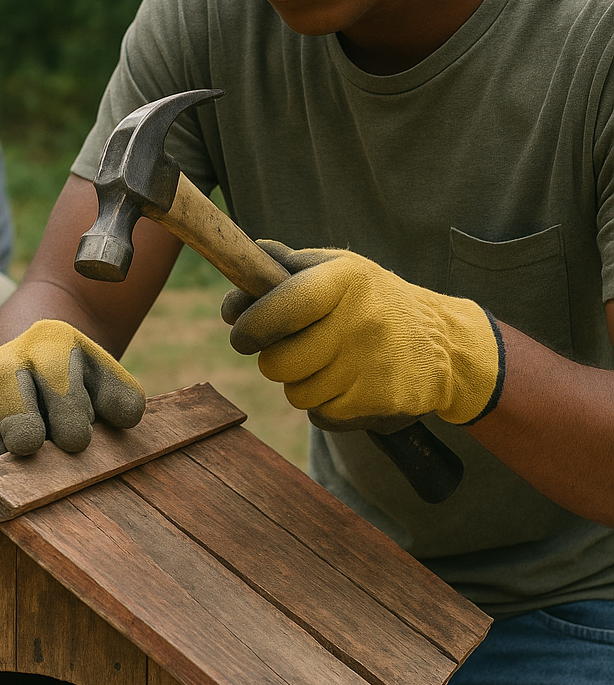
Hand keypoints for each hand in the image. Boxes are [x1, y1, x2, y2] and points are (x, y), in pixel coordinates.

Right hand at [0, 318, 145, 485]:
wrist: (35, 371)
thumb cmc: (80, 390)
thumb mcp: (105, 382)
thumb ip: (120, 397)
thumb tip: (125, 418)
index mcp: (48, 343)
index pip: (56, 370)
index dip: (66, 406)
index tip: (77, 442)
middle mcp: (2, 359)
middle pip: (4, 383)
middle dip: (17, 416)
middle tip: (28, 447)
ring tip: (3, 480)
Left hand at [222, 241, 502, 428]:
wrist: (446, 344)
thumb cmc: (374, 302)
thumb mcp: (340, 270)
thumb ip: (286, 269)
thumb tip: (238, 278)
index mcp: (345, 279)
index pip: (280, 306)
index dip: (251, 325)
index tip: (241, 333)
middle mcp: (360, 320)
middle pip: (278, 362)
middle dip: (275, 360)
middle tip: (293, 351)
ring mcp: (371, 364)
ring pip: (297, 394)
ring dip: (302, 384)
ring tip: (329, 365)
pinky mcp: (380, 402)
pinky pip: (322, 416)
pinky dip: (326, 406)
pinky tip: (349, 385)